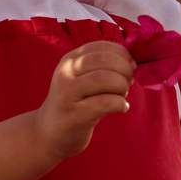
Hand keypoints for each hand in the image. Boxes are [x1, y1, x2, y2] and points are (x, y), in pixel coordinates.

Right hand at [34, 41, 134, 159]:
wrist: (48, 133)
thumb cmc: (73, 103)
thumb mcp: (80, 79)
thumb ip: (101, 67)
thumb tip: (132, 62)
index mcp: (69, 60)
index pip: (100, 46)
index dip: (121, 53)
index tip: (131, 65)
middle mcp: (65, 73)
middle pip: (104, 59)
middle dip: (125, 69)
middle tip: (129, 81)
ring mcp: (67, 94)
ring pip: (104, 78)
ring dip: (122, 86)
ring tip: (123, 95)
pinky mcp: (74, 115)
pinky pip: (105, 103)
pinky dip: (120, 104)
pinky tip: (122, 108)